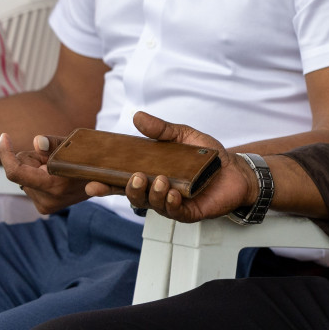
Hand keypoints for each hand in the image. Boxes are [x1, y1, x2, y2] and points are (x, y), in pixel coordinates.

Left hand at [0, 133, 92, 214]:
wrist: (106, 181)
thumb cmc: (92, 158)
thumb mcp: (76, 145)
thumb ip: (54, 144)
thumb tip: (35, 142)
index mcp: (53, 186)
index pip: (15, 172)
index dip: (5, 153)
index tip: (4, 136)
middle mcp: (46, 201)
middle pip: (21, 168)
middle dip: (33, 158)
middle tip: (57, 157)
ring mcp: (45, 206)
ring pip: (24, 176)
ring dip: (37, 167)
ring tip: (61, 167)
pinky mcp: (44, 207)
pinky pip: (29, 183)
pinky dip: (38, 175)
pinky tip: (56, 176)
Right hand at [80, 111, 254, 223]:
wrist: (237, 170)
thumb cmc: (208, 157)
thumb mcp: (184, 136)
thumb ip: (162, 130)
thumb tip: (137, 117)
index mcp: (151, 174)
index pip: (123, 181)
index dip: (106, 184)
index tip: (91, 182)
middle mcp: (158, 191)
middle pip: (134, 196)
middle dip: (128, 189)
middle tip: (134, 178)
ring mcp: (172, 203)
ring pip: (152, 205)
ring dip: (152, 194)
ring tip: (159, 180)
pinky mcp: (189, 212)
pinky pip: (175, 212)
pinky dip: (171, 203)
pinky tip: (173, 194)